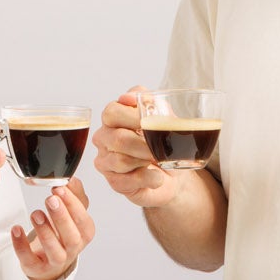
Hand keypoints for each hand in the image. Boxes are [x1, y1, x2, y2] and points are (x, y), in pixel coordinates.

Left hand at [12, 176, 94, 279]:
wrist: (51, 260)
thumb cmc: (62, 233)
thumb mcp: (72, 213)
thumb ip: (74, 195)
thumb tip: (72, 179)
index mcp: (83, 233)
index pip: (83, 220)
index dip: (72, 204)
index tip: (60, 188)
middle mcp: (72, 248)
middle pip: (72, 237)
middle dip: (61, 217)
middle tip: (50, 200)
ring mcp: (55, 260)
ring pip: (54, 250)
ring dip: (45, 231)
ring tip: (36, 213)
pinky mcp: (37, 267)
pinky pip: (29, 259)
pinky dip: (21, 245)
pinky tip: (16, 229)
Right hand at [91, 87, 179, 207]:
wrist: (173, 173)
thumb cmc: (164, 142)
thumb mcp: (164, 117)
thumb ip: (148, 102)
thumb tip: (127, 97)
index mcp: (114, 118)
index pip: (111, 112)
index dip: (132, 116)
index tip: (151, 120)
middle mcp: (105, 138)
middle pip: (117, 138)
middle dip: (144, 144)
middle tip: (161, 146)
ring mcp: (106, 161)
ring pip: (121, 160)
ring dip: (146, 160)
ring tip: (160, 160)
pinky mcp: (115, 182)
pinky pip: (128, 180)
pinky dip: (148, 178)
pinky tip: (157, 176)